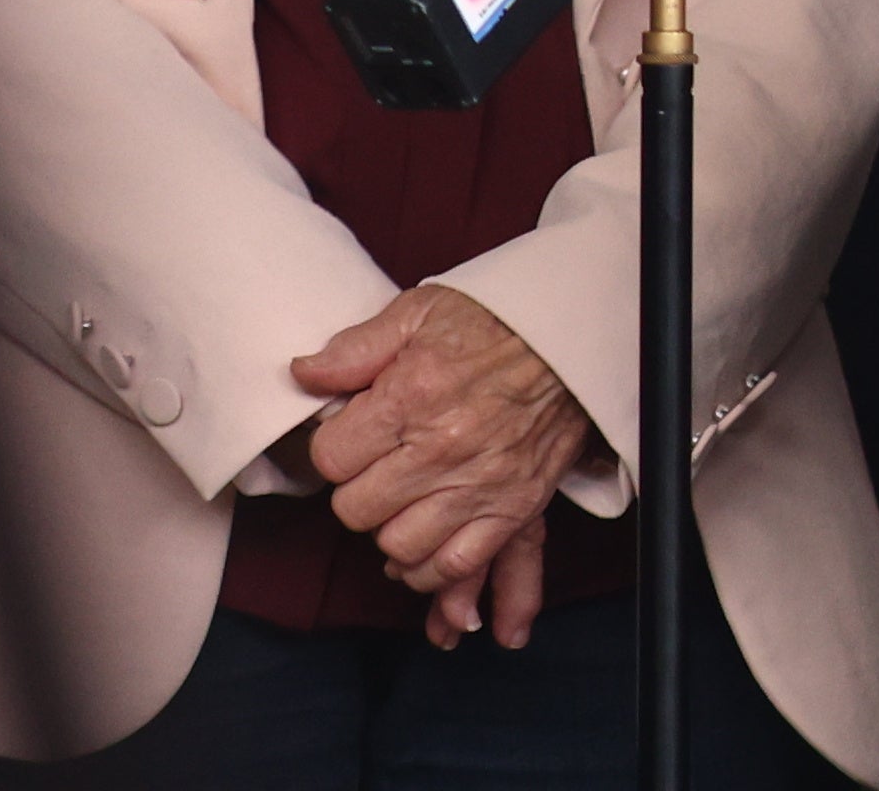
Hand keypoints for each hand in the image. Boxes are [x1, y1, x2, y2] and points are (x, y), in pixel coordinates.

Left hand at [294, 285, 588, 646]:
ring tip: (400, 504)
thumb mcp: (418, 312)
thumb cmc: (497, 321)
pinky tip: (423, 545)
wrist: (575, 336)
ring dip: (390, 529)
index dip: (333, 448)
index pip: (329, 459)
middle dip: (358, 489)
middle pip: (357, 510)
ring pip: (398, 546)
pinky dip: (430, 567)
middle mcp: (441, 449)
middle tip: (376, 467)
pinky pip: (454, 565)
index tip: (351, 437)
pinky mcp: (512, 509)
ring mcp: (479, 485)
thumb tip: (303, 374)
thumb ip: (356, 348)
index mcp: (410, 397)